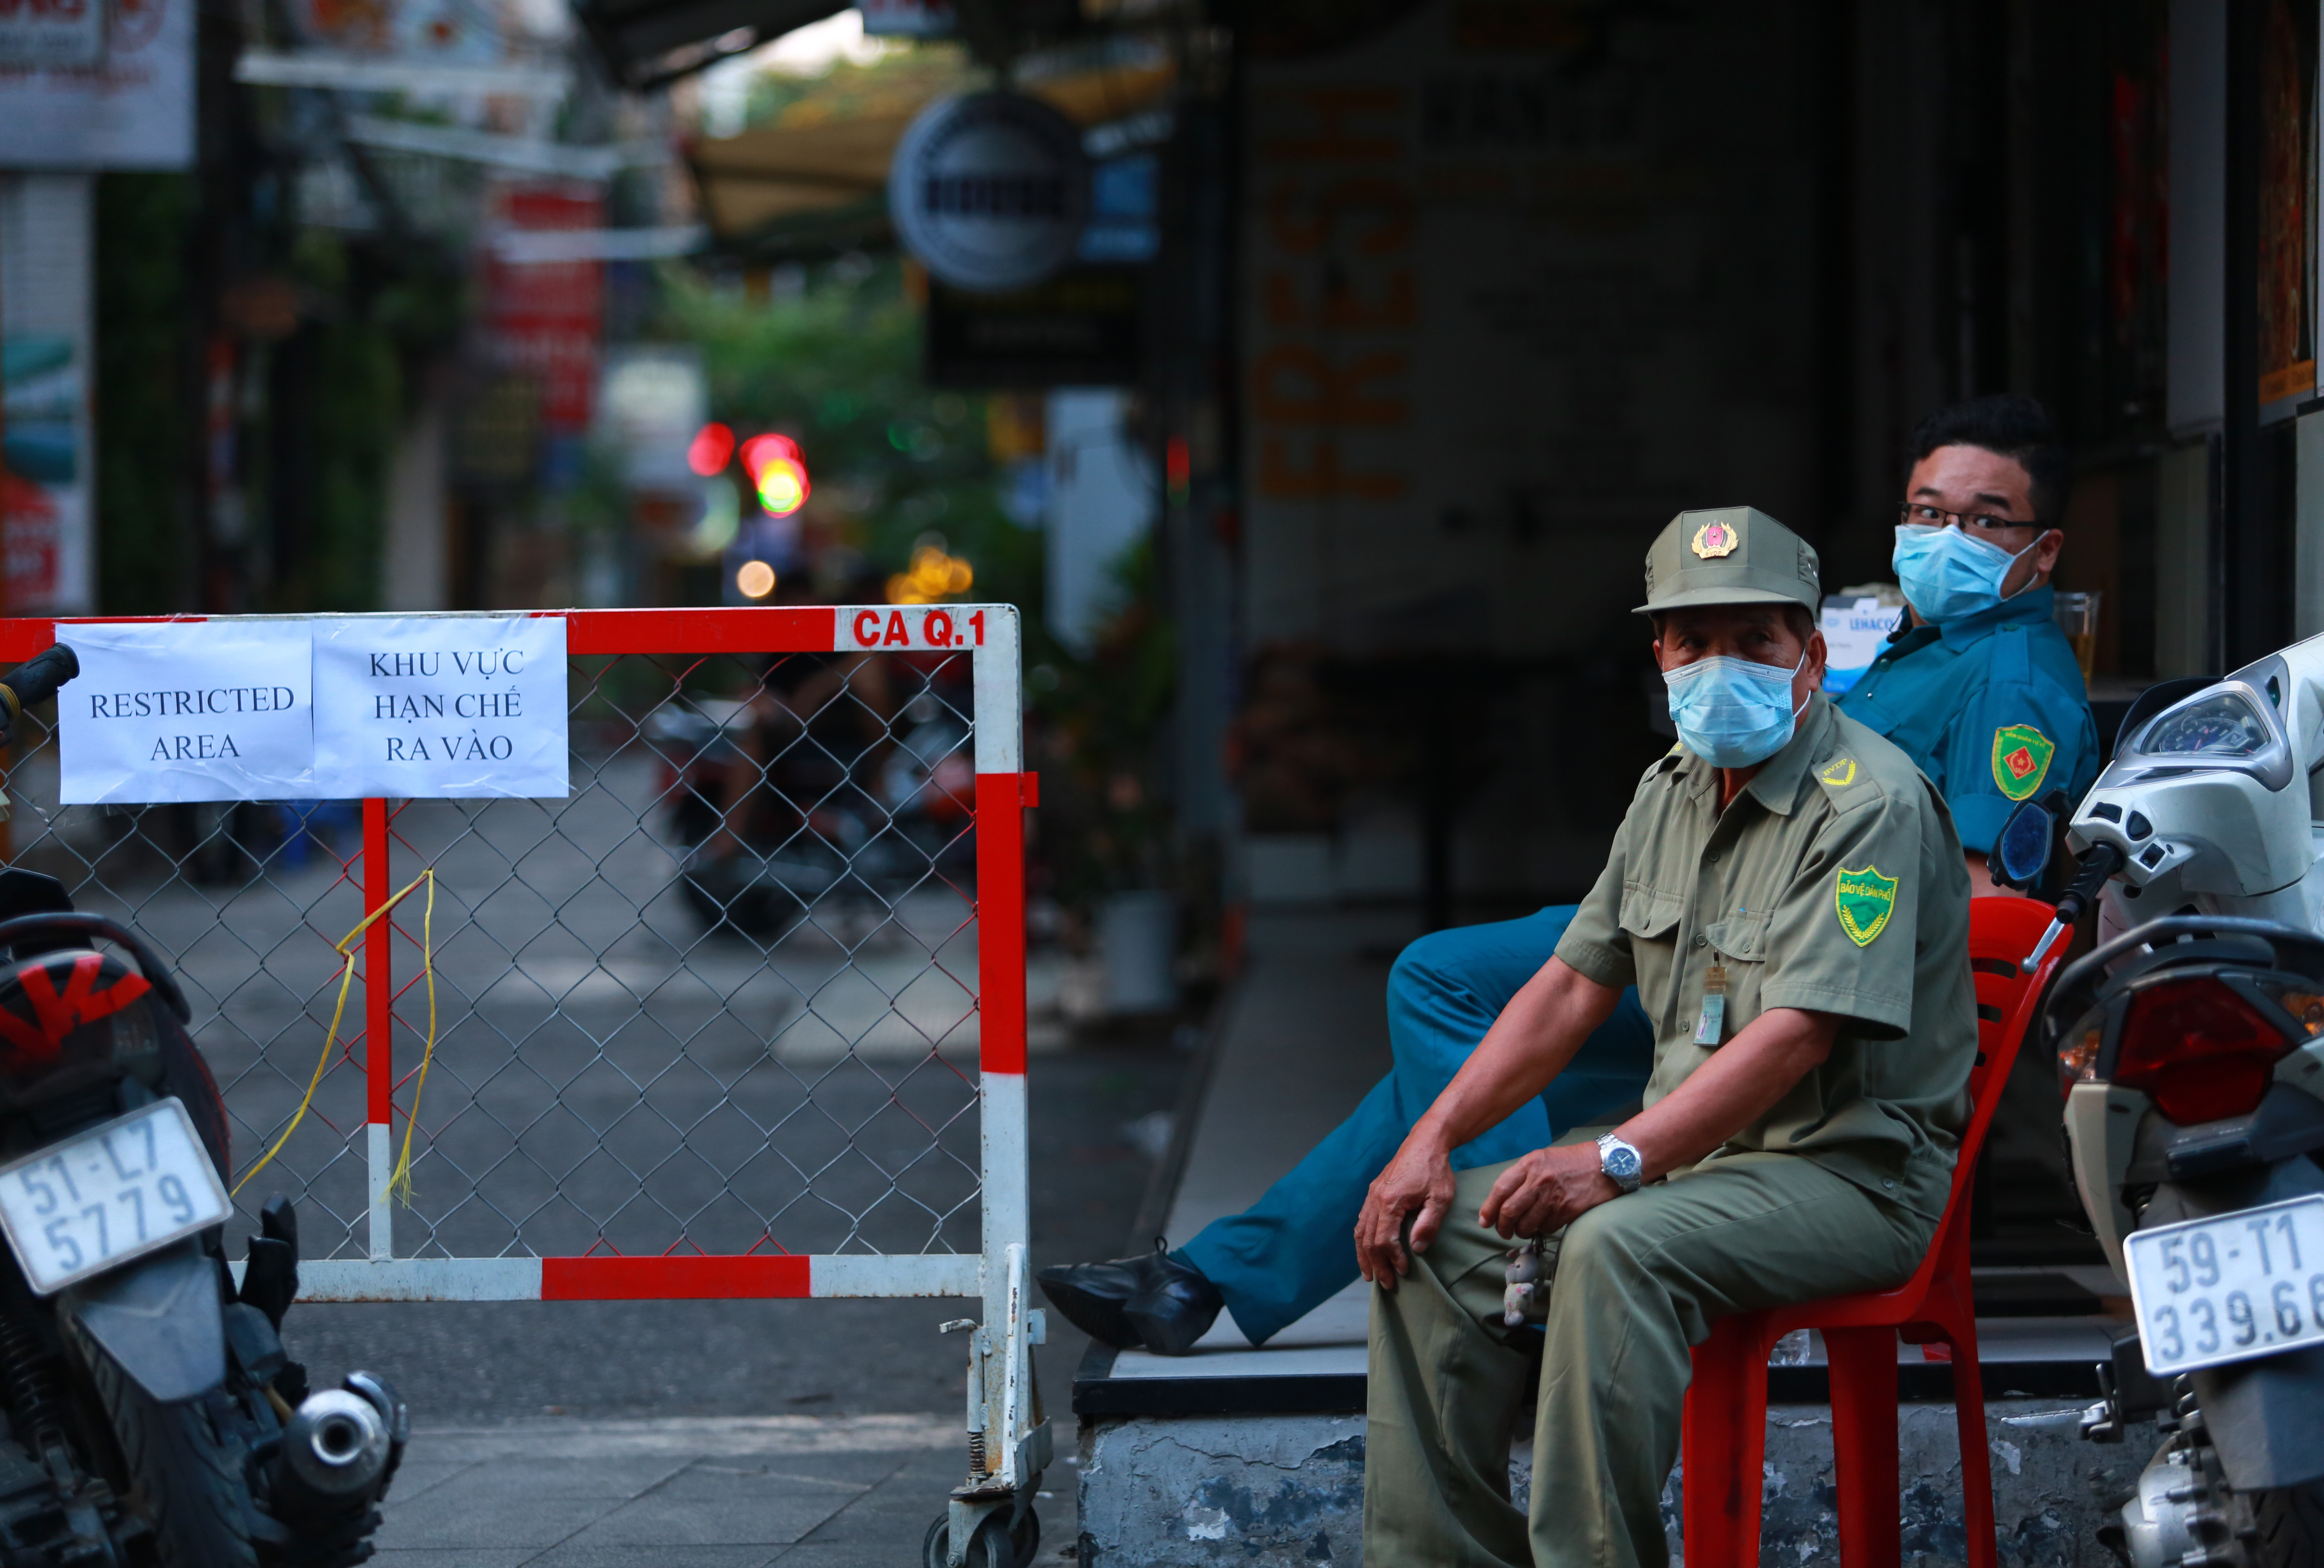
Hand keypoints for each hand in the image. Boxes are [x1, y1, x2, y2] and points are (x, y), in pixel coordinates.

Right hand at [1355, 1133, 1456, 1289]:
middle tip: (1386, 1284)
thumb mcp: (1441, 1198)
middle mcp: (1375, 1199)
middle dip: (1376, 1264)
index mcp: (1390, 1201)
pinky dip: (1362, 1240)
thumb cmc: (1436, 1170)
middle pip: (1368, 1240)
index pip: (1384, 1240)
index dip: (1393, 1259)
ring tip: (1369, 1274)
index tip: (1404, 1271)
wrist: (1424, 1142)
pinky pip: (1361, 1221)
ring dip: (1364, 1255)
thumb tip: (1416, 1250)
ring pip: (1360, 1231)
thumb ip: (1428, 1225)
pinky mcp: (1373, 1193)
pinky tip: (1367, 1250)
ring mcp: (1371, 1195)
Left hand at [1478, 1144, 1618, 1239]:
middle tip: (1503, 1232)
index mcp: (1529, 1164)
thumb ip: (1522, 1175)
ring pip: (1526, 1224)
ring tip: (1522, 1230)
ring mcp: (1553, 1197)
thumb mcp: (1542, 1158)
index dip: (1488, 1208)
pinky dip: (1541, 1230)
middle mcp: (1539, 1180)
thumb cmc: (1570, 1162)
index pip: (1500, 1189)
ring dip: (1521, 1232)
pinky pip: (1546, 1228)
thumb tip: (1501, 1200)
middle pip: (1509, 1211)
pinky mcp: (1567, 1210)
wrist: (1605, 1165)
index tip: (1484, 1221)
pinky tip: (1544, 1224)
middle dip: (1502, 1227)